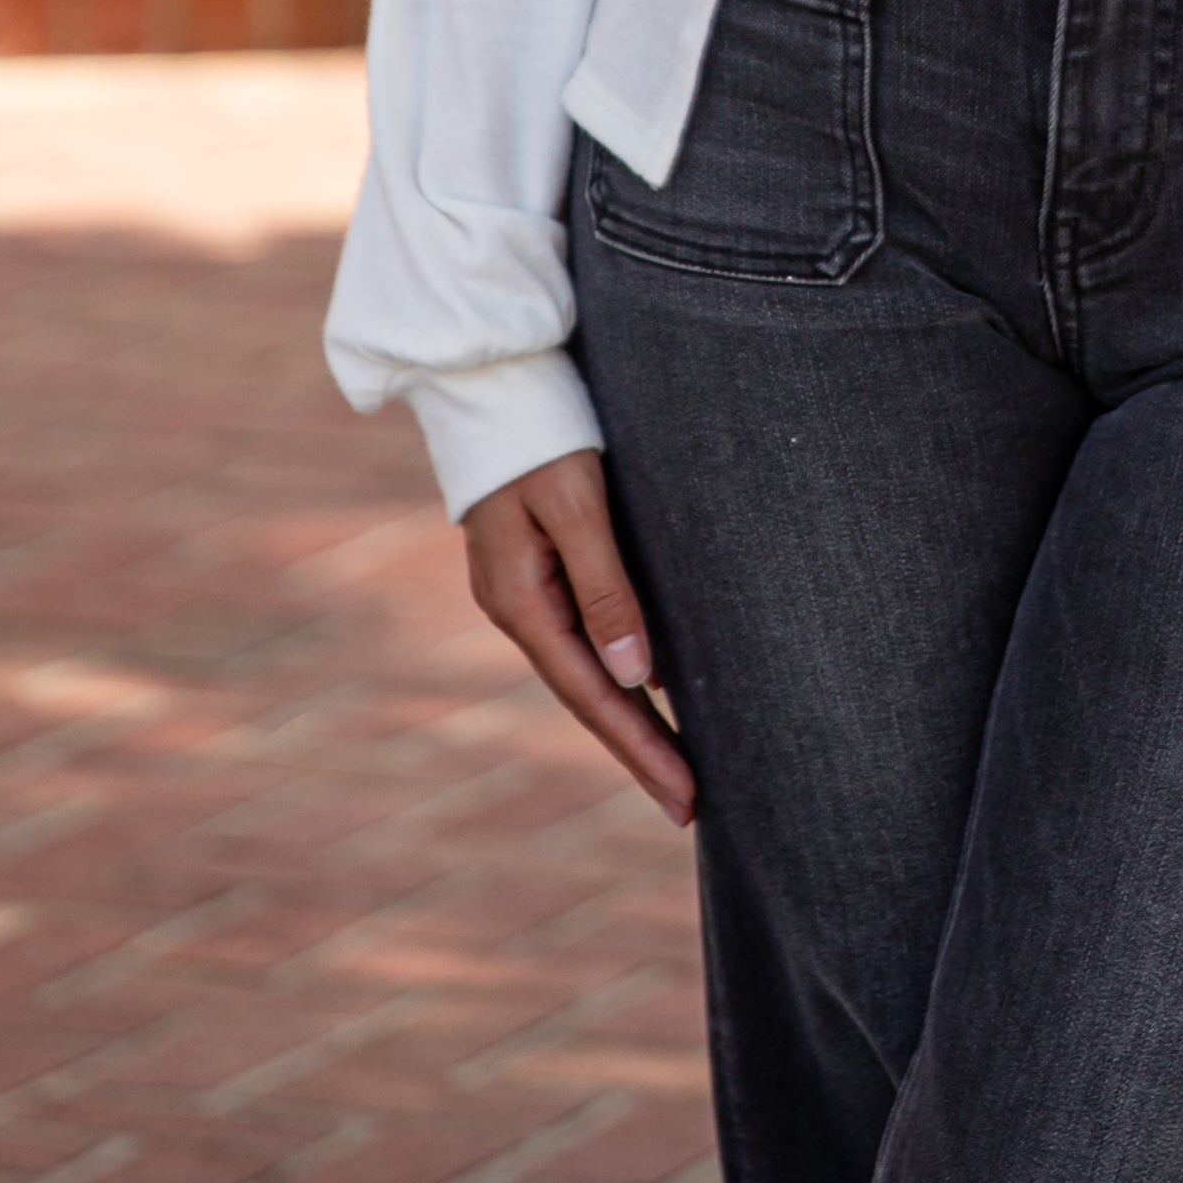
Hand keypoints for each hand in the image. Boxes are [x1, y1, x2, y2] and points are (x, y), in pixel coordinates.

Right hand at [461, 445, 696, 824]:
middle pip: (589, 695)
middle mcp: (518, 607)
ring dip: (631, 717)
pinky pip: (583, 635)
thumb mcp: (577, 504)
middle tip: (692, 805)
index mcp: (521, 602)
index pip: (592, 696)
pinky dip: (618, 671)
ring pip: (586, 670)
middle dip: (640, 749)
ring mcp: (524, 590)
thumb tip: (638, 676)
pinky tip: (649, 689)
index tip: (686, 795)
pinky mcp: (539, 567)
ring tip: (680, 762)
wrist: (491, 378)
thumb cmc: (543, 431)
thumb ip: (605, 587)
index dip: (641, 748)